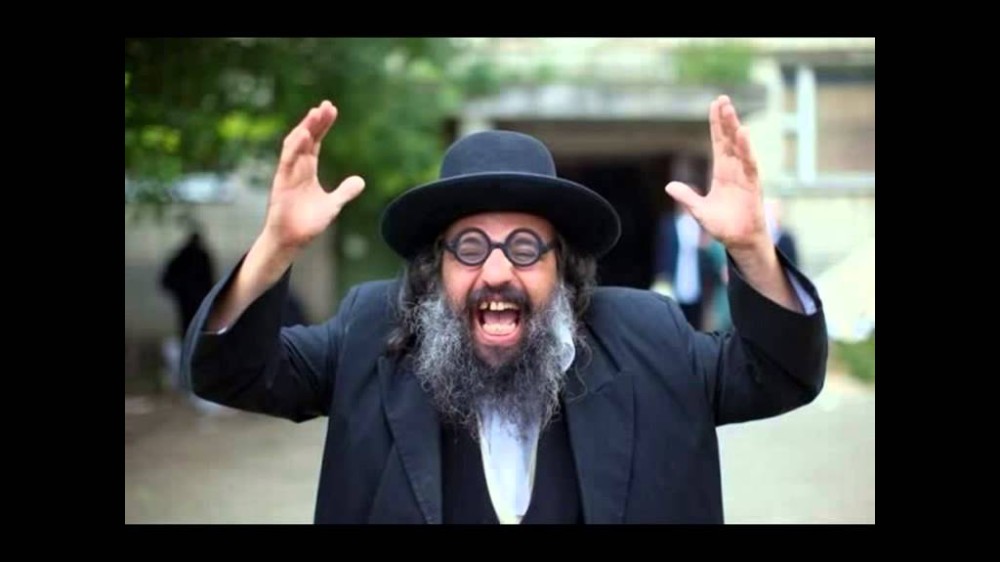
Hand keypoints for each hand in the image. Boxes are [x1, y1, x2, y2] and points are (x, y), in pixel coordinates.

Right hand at [264, 100, 364, 250]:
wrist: (292, 241)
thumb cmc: (308, 223)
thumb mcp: (333, 205)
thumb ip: (345, 192)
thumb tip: (360, 180)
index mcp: (307, 169)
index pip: (315, 142)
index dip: (322, 126)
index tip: (331, 110)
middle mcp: (296, 168)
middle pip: (306, 138)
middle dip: (315, 122)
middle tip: (326, 105)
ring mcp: (287, 174)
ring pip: (295, 145)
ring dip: (305, 128)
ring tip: (315, 113)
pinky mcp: (281, 183)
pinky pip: (287, 161)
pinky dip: (295, 147)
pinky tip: (304, 135)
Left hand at [665, 95, 767, 252]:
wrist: (739, 241)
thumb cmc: (722, 226)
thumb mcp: (698, 210)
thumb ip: (686, 197)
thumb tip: (669, 186)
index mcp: (721, 172)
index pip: (718, 143)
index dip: (716, 125)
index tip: (715, 105)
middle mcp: (734, 170)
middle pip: (729, 140)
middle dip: (726, 120)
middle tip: (723, 99)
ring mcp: (744, 175)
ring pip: (739, 147)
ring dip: (734, 128)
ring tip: (730, 110)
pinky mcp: (753, 185)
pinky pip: (749, 163)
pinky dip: (746, 149)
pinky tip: (742, 134)